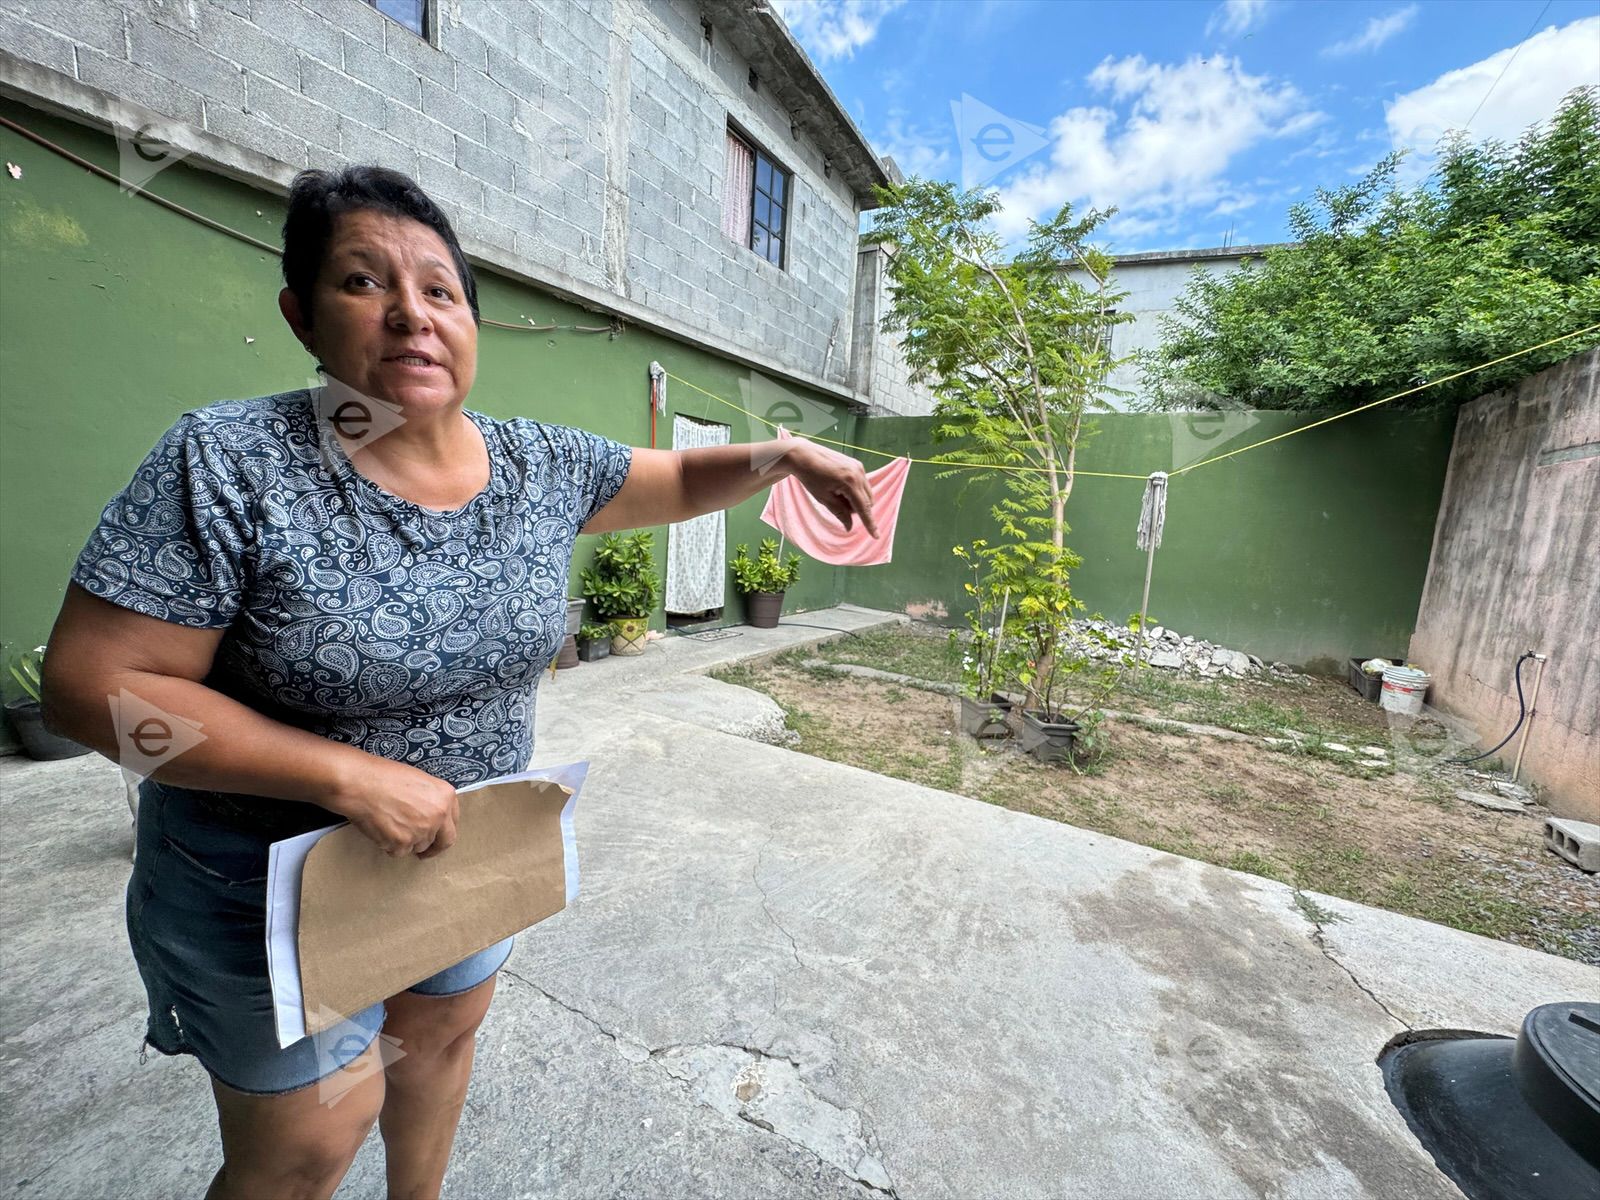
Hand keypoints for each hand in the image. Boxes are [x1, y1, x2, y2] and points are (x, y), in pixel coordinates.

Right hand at [329, 755, 459, 858]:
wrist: (360, 783)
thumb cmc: (384, 776)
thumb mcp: (419, 781)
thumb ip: (430, 800)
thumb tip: (430, 816)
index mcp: (446, 796)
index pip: (453, 823)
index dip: (444, 831)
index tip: (438, 837)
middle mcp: (439, 815)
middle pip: (443, 842)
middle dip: (434, 849)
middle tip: (423, 853)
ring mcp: (422, 831)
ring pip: (418, 846)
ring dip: (406, 842)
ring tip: (390, 824)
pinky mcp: (402, 843)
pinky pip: (398, 851)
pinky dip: (389, 845)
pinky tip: (380, 829)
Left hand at [787, 441, 879, 536]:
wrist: (804, 455)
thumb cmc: (811, 477)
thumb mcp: (824, 499)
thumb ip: (840, 513)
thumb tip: (850, 527)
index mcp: (850, 482)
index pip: (863, 508)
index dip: (869, 523)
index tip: (876, 536)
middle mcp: (858, 473)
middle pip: (867, 501)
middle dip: (857, 509)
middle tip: (837, 503)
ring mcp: (859, 467)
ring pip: (866, 493)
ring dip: (856, 500)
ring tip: (837, 493)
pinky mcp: (856, 464)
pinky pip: (862, 483)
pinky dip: (855, 490)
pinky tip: (839, 486)